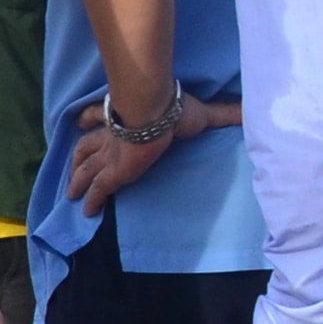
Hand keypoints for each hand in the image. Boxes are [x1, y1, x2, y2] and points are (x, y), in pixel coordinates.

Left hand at [67, 89, 230, 214]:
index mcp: (125, 119)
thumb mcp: (204, 112)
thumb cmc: (176, 111)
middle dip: (78, 160)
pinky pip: (98, 189)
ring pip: (85, 170)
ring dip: (77, 180)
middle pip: (86, 148)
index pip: (100, 117)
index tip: (79, 122)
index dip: (89, 120)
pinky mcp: (113, 173)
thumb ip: (226, 114)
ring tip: (72, 194)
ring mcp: (110, 155)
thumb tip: (250, 112)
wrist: (157, 113)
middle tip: (72, 172)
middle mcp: (111, 137)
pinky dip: (91, 200)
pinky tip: (87, 212)